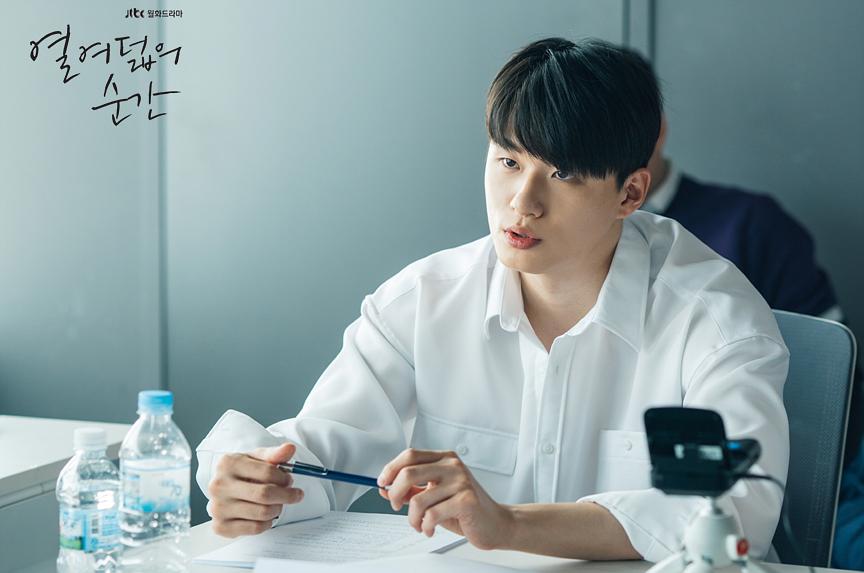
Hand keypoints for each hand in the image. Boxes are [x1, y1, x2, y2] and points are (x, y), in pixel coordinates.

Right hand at [207, 442, 304, 536]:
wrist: (224, 488)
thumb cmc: (243, 472)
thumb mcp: (258, 458)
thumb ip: (275, 454)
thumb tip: (289, 448)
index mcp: (228, 464)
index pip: (267, 472)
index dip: (284, 478)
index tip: (289, 480)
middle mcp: (219, 485)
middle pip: (265, 495)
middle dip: (286, 495)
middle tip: (294, 494)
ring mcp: (218, 507)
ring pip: (262, 513)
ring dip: (278, 509)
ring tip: (278, 503)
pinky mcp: (221, 526)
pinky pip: (255, 528)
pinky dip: (267, 523)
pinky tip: (266, 515)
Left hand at [376, 448, 513, 549]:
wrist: (495, 523)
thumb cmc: (465, 509)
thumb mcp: (435, 496)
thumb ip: (412, 490)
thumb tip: (385, 489)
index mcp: (445, 458)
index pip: (410, 455)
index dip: (391, 468)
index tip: (382, 482)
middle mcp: (453, 466)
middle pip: (409, 472)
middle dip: (395, 493)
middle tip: (395, 506)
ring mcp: (461, 482)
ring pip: (417, 499)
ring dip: (412, 518)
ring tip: (419, 524)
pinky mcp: (466, 500)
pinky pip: (432, 514)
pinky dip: (425, 526)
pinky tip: (430, 529)